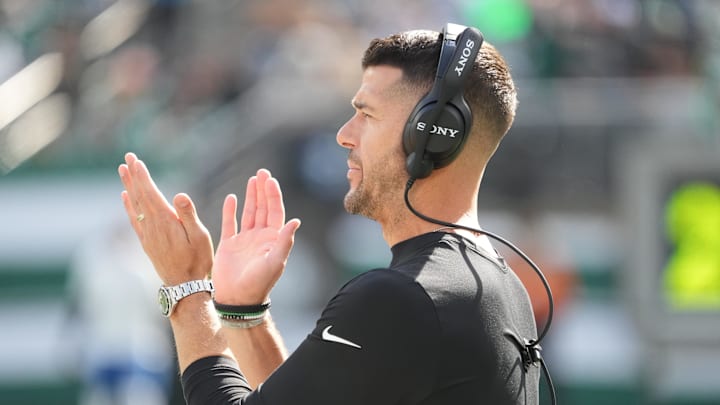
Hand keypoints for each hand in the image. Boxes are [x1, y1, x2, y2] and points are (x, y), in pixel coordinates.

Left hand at [118, 152, 213, 284]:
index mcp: (165, 221)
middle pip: (139, 195)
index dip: (143, 176)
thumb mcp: (200, 236)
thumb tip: (178, 194)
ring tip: (122, 170)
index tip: (136, 160)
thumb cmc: (198, 260)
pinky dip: (128, 206)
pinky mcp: (147, 242)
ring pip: (134, 205)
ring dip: (128, 186)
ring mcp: (147, 235)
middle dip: (133, 175)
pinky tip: (125, 197)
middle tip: (127, 157)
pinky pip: (134, 219)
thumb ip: (188, 215)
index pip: (150, 193)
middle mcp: (152, 226)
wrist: (185, 286)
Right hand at [212, 169, 300, 304]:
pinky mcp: (229, 244)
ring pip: (248, 212)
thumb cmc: (259, 283)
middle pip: (262, 207)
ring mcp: (244, 239)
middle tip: (262, 172)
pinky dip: (230, 210)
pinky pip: (230, 223)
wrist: (238, 299)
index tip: (270, 180)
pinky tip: (231, 197)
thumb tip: (296, 220)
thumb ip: (284, 241)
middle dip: (263, 190)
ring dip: (250, 196)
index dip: (273, 195)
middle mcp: (260, 236)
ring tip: (252, 179)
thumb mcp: (275, 261)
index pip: (274, 211)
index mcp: (272, 239)